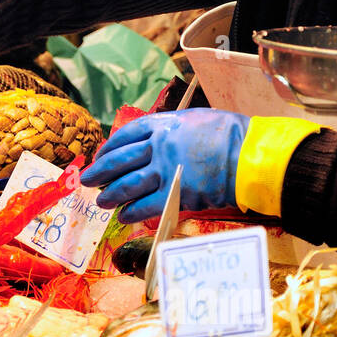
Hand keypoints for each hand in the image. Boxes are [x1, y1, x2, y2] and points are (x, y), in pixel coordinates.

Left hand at [80, 109, 248, 222]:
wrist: (248, 155)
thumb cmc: (228, 135)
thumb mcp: (194, 120)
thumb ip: (170, 130)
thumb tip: (153, 141)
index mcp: (162, 125)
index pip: (125, 136)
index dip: (108, 148)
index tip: (100, 156)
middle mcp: (158, 146)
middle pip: (119, 161)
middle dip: (100, 172)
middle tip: (88, 181)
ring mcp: (165, 171)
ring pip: (127, 185)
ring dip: (111, 195)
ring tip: (102, 201)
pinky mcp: (174, 194)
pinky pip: (144, 206)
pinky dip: (131, 212)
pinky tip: (123, 216)